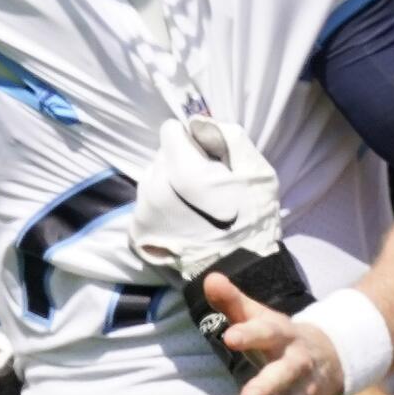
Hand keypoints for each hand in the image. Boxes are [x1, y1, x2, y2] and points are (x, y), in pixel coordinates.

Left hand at [129, 116, 284, 277]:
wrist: (239, 272)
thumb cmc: (251, 220)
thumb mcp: (255, 170)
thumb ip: (226, 135)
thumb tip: (196, 122)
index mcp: (182, 170)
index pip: (170, 130)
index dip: (191, 141)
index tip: (207, 159)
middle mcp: (155, 187)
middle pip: (161, 155)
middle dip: (180, 163)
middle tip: (204, 187)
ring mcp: (143, 211)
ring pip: (152, 179)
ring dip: (169, 184)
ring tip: (194, 205)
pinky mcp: (138, 231)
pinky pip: (146, 204)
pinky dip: (161, 207)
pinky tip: (183, 221)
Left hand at [204, 272, 344, 394]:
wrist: (334, 354)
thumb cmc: (283, 336)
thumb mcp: (262, 316)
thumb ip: (234, 301)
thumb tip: (209, 279)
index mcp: (286, 335)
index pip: (267, 330)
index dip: (250, 332)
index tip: (229, 337)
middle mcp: (299, 363)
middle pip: (285, 373)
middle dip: (268, 385)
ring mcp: (307, 391)